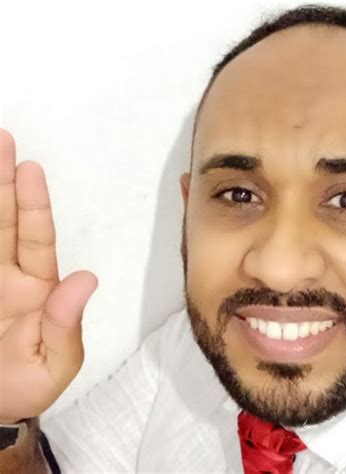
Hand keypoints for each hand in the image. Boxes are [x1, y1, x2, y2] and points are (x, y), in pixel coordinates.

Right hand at [0, 130, 97, 423]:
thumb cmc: (23, 389)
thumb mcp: (53, 365)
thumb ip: (67, 325)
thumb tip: (87, 280)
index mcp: (36, 288)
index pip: (35, 238)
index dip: (33, 204)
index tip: (30, 168)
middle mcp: (5, 276)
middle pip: (3, 221)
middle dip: (2, 182)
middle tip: (2, 139)